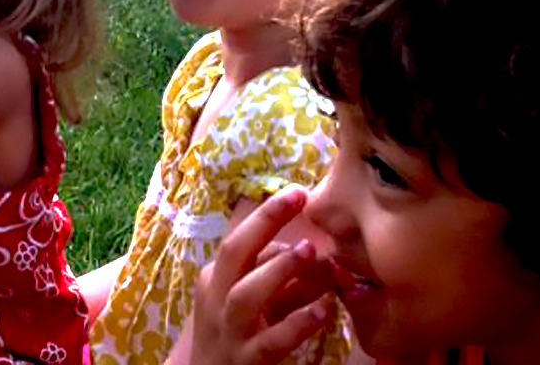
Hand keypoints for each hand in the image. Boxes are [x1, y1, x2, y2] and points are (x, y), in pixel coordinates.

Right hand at [190, 185, 334, 364]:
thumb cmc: (236, 336)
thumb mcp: (254, 302)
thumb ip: (281, 278)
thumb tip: (319, 253)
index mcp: (216, 279)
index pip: (239, 240)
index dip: (267, 213)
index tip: (297, 190)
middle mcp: (217, 299)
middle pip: (233, 253)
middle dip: (264, 222)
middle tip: (298, 200)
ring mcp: (229, 330)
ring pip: (246, 295)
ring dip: (278, 270)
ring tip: (311, 252)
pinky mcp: (247, 361)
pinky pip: (271, 340)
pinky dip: (297, 324)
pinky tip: (323, 312)